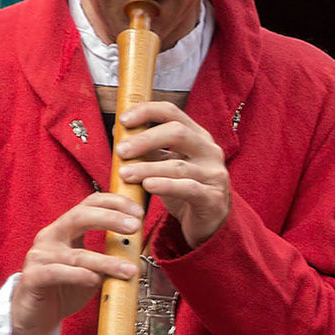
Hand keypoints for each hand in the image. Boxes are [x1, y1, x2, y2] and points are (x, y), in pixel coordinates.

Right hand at [11, 192, 144, 334]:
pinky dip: (80, 275)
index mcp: (65, 228)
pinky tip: (95, 280)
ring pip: (77, 254)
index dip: (115, 203)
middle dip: (111, 219)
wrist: (33, 315)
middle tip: (135, 227)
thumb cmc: (63, 288)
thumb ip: (110, 259)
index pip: (89, 204)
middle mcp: (51, 236)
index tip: (138, 211)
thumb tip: (141, 260)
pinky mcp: (33, 277)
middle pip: (80, 217)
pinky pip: (58, 273)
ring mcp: (40, 256)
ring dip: (107, 262)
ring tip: (129, 270)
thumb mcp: (91, 270)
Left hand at [115, 100, 230, 246]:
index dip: (146, 112)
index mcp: (197, 136)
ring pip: (178, 165)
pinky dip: (166, 185)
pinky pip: (188, 188)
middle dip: (145, 139)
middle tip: (121, 150)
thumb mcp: (166, 165)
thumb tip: (120, 131)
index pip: (171, 112)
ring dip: (147, 168)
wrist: (208, 223)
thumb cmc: (184, 190)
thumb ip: (148, 149)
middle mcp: (209, 151)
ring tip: (125, 173)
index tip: (123, 120)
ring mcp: (214, 174)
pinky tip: (147, 186)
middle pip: (177, 132)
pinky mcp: (213, 198)